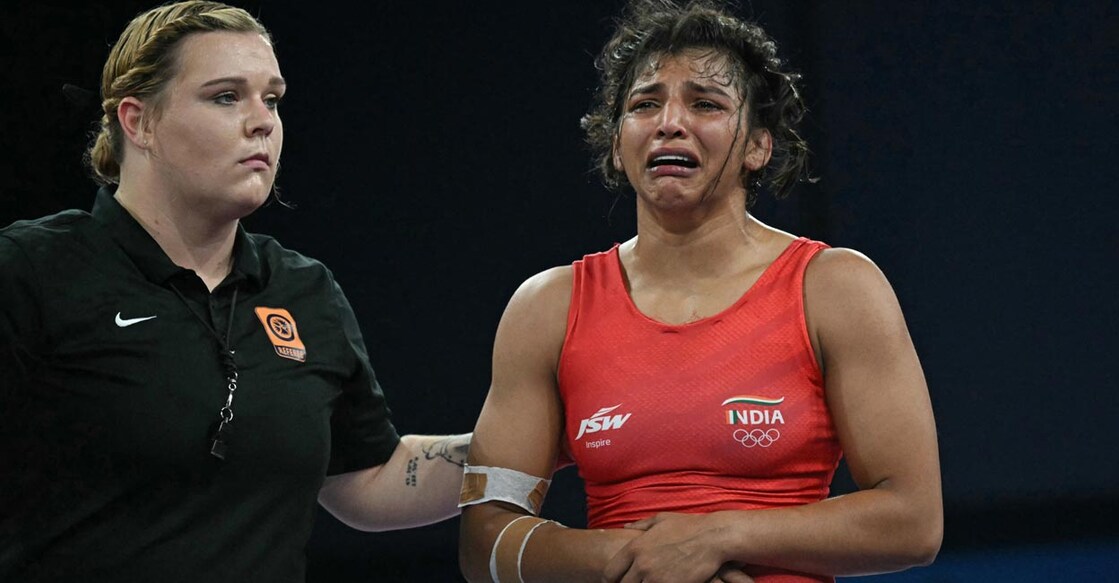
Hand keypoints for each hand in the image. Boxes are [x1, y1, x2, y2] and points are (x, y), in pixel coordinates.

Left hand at [602, 512, 745, 582]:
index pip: (610, 572)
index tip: (615, 581)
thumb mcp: (661, 520)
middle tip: (634, 582)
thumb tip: (625, 526)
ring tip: (651, 582)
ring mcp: (656, 578)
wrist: (713, 538)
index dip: (610, 579)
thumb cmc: (689, 527)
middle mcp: (642, 565)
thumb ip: (640, 525)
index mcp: (635, 548)